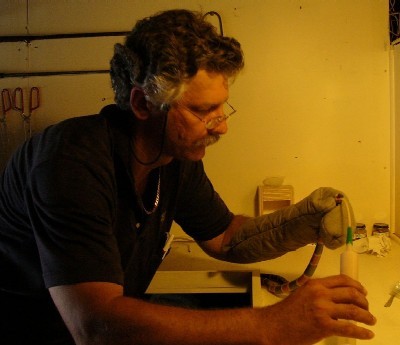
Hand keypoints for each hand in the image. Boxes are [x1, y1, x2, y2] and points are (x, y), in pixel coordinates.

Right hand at [258, 274, 375, 344]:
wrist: (275, 325)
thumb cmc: (286, 311)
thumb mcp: (302, 293)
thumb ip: (318, 292)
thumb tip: (336, 297)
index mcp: (315, 284)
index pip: (342, 280)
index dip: (357, 286)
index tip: (363, 292)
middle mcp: (320, 294)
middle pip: (352, 294)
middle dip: (364, 302)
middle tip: (367, 308)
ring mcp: (323, 309)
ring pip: (354, 310)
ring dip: (367, 316)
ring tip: (370, 321)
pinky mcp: (324, 326)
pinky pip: (349, 328)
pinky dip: (362, 332)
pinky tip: (367, 334)